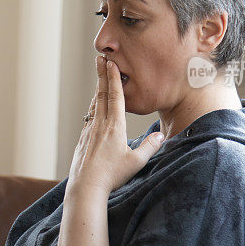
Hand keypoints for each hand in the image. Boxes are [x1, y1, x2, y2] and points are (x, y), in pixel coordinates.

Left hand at [67, 55, 163, 196]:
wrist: (86, 187)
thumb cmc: (112, 175)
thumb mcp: (136, 161)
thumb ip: (150, 147)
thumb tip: (162, 136)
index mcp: (114, 126)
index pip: (115, 96)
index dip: (113, 78)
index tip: (110, 62)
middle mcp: (99, 125)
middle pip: (102, 94)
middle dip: (102, 75)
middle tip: (100, 59)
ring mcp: (89, 131)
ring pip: (94, 105)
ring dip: (98, 90)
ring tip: (100, 79)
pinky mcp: (82, 140)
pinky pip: (89, 118)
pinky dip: (93, 107)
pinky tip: (94, 108)